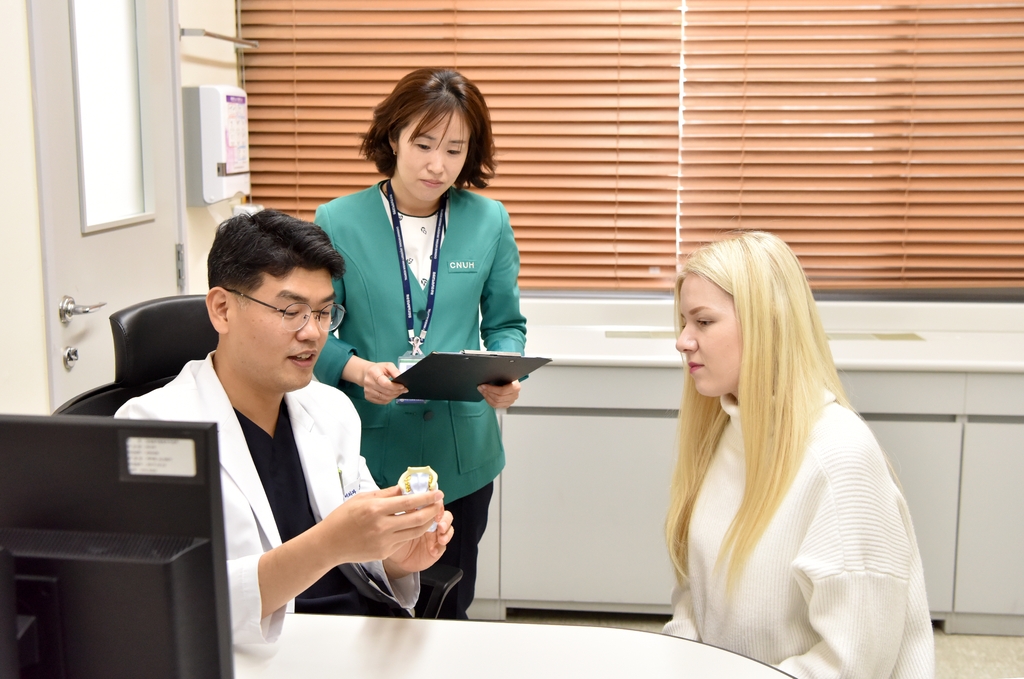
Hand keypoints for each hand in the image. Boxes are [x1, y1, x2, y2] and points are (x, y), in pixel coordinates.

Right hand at [257, 485, 443, 617]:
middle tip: (438, 504)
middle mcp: (382, 526)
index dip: (427, 498)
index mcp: (376, 509)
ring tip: (430, 514)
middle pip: (418, 519)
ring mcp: (384, 542)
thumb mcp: (362, 498)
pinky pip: (404, 540)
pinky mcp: (384, 552)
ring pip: (415, 532)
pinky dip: (411, 532)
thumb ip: (386, 494)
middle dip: (432, 510)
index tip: (438, 493)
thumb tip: (404, 489)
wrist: (329, 543)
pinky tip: (412, 524)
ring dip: (426, 523)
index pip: (409, 502)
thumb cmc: (342, 517)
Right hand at [343, 356, 407, 404]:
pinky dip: (389, 399)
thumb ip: (395, 371)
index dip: (395, 386)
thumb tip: (401, 378)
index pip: (385, 383)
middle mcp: (368, 382)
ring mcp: (367, 391)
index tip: (402, 386)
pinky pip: (382, 401)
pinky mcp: (368, 397)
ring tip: (399, 392)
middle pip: (386, 392)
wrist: (366, 373)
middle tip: (403, 389)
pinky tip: (392, 395)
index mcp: (373, 372)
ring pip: (385, 398)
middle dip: (397, 391)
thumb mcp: (387, 365)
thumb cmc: (378, 369)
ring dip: (394, 396)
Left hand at [384, 508, 453, 579]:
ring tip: (441, 537)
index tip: (435, 505)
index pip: (435, 505)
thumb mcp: (396, 521)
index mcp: (424, 514)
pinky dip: (440, 547)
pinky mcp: (436, 549)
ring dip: (446, 531)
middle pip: (446, 516)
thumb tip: (405, 493)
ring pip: (448, 530)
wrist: (394, 557)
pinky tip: (433, 550)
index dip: (437, 504)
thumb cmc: (394, 536)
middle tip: (439, 521)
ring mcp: (434, 536)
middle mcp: (432, 524)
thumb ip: (403, 509)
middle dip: (444, 518)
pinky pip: (443, 547)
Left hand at [478, 380, 520, 408]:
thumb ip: (497, 376)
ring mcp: (511, 401)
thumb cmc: (507, 376)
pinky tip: (486, 396)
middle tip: (481, 388)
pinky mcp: (506, 404)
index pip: (502, 391)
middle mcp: (514, 395)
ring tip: (482, 391)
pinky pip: (496, 406)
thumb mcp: (504, 374)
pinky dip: (489, 401)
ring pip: (496, 403)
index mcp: (515, 387)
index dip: (491, 389)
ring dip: (487, 397)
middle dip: (487, 393)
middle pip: (498, 398)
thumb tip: (486, 379)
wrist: (511, 379)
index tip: (483, 385)